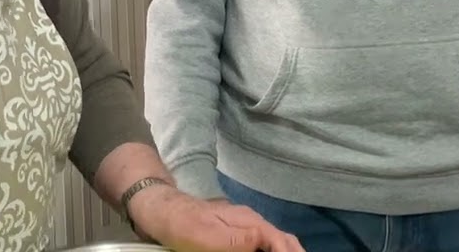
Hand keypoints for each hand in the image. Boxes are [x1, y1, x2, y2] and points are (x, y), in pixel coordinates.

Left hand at [128, 185, 304, 251]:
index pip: (281, 241)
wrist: (165, 211)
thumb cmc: (186, 226)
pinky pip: (262, 242)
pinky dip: (271, 249)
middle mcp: (251, 221)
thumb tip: (265, 239)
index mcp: (249, 222)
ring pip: (274, 240)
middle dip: (293, 251)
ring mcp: (244, 225)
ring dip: (283, 250)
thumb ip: (240, 240)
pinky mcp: (236, 231)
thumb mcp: (211, 237)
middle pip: (283, 239)